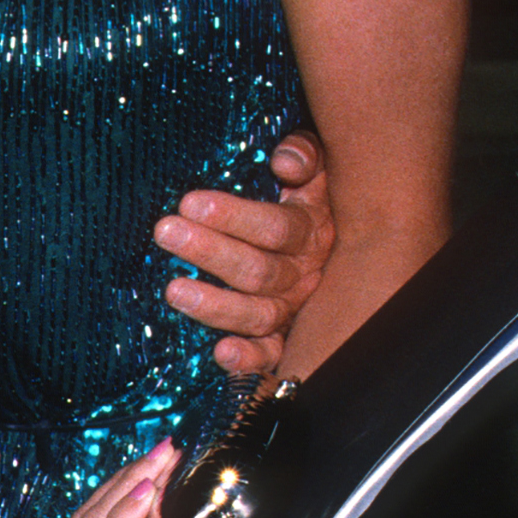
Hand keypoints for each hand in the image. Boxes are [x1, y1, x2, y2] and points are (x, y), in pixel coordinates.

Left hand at [151, 131, 334, 377]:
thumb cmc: (311, 196)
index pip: (276, 228)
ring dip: (216, 306)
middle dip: (210, 251)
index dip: (235, 216)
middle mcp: (305, 274)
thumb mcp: (316, 168)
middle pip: (258, 270)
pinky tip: (221, 354)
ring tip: (174, 291)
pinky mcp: (284, 338)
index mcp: (312, 230)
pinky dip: (248, 360)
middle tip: (166, 231)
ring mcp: (294, 309)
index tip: (190, 203)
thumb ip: (305, 156)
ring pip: (258, 314)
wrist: (351, 240)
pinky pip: (270, 355)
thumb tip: (286, 162)